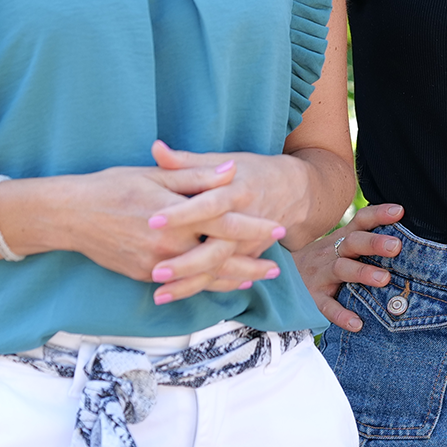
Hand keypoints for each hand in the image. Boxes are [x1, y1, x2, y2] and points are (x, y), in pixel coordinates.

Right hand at [28, 159, 280, 305]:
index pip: (224, 223)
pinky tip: (223, 284)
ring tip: (257, 278)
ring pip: (203, 277)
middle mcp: (167, 245)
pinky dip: (206, 285)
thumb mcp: (155, 175)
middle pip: (220, 257)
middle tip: (277, 265)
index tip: (278, 228)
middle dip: (251, 261)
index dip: (253, 226)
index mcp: (174, 215)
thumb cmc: (112, 186)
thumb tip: (230, 171)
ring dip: (233, 279)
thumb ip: (196, 176)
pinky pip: (183, 284)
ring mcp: (155, 265)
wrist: (70, 215)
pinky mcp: (144, 275)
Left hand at [149, 141, 303, 298]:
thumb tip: (157, 149)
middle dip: (186, 262)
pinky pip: (225, 277)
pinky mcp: (249, 255)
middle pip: (216, 247)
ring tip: (159, 293)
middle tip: (156, 271)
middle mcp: (245, 220)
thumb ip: (187, 160)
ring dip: (189, 283)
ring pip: (219, 268)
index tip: (153, 220)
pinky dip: (202, 288)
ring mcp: (249, 243)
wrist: (293, 190)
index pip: (207, 204)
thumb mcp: (221, 160)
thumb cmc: (251, 171)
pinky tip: (176, 296)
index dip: (181, 213)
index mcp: (236, 190)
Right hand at [294, 203, 404, 331]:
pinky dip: (341, 315)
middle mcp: (331, 253)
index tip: (399, 211)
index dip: (379, 214)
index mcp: (342, 239)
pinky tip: (357, 323)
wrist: (280, 276)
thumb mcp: (339, 245)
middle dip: (374, 243)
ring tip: (384, 279)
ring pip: (341, 269)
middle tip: (396, 246)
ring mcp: (320, 275)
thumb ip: (365, 240)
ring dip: (363, 273)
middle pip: (353, 243)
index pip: (361, 221)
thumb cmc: (322, 260)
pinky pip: (326, 307)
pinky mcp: (312, 298)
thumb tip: (403, 235)